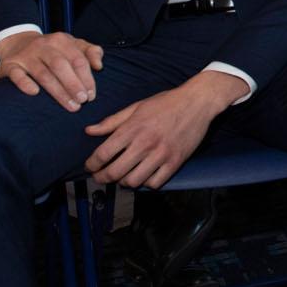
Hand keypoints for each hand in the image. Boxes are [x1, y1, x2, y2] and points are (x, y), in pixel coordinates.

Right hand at [0, 30, 103, 110]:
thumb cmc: (52, 50)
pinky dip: (25, 83)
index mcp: (61, 40)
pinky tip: (34, 93)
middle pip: (61, 66)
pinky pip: (16, 74)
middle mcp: (43, 45)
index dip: (87, 78)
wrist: (17, 43)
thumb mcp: (72, 45)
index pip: (78, 59)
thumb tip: (99, 65)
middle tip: (82, 101)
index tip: (92, 96)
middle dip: (73, 85)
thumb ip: (90, 52)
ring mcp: (26, 55)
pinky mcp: (10, 65)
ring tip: (71, 105)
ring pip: (43, 73)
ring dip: (58, 91)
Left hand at [83, 72, 241, 188]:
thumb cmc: (166, 103)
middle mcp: (145, 143)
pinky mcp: (175, 162)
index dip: (92, 164)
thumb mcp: (136, 107)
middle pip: (115, 172)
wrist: (197, 102)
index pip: (103, 153)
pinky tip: (143, 176)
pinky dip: (145, 183)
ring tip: (121, 177)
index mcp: (133, 128)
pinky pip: (155, 183)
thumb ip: (112, 121)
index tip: (90, 166)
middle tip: (100, 176)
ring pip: (134, 181)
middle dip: (102, 177)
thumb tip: (89, 131)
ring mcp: (161, 154)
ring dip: (123, 182)